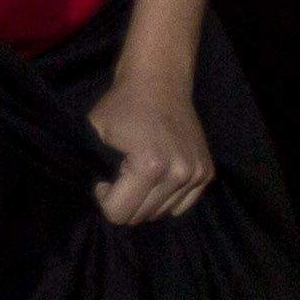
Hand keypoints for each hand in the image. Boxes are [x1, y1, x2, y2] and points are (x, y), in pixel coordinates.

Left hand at [88, 65, 212, 225]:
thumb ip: (93, 168)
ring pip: (160, 213)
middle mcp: (179, 174)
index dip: (104, 199)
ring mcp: (197, 174)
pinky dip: (164, 198)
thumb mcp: (94, 134)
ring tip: (137, 171)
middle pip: (141, 216)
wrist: (159, 83)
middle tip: (118, 173)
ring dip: (144, 199)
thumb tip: (95, 194)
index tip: (103, 179)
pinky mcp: (206, 173)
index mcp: (150, 167)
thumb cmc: (120, 107)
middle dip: (123, 200)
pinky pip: (181, 205)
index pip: (120, 213)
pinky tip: (155, 177)